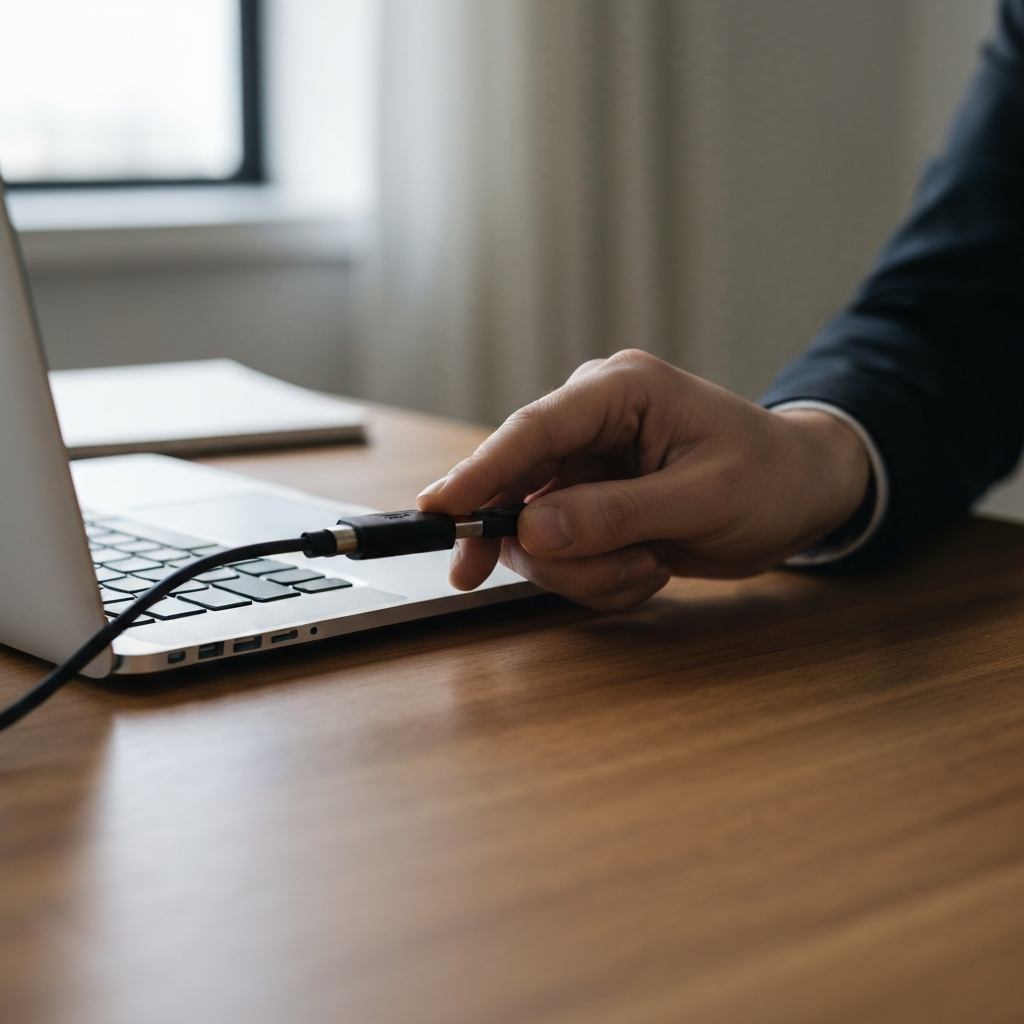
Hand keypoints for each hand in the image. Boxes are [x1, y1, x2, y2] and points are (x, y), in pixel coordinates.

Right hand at [417, 350, 869, 609]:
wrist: (800, 497)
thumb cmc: (769, 479)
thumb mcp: (703, 499)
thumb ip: (616, 514)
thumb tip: (533, 532)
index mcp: (618, 392)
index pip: (531, 431)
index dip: (478, 473)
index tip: (436, 512)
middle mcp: (591, 425)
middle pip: (521, 491)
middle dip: (553, 548)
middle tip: (606, 573)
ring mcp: (587, 468)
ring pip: (537, 535)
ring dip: (586, 571)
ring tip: (650, 567)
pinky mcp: (590, 505)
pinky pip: (564, 555)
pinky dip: (598, 579)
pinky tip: (648, 569)